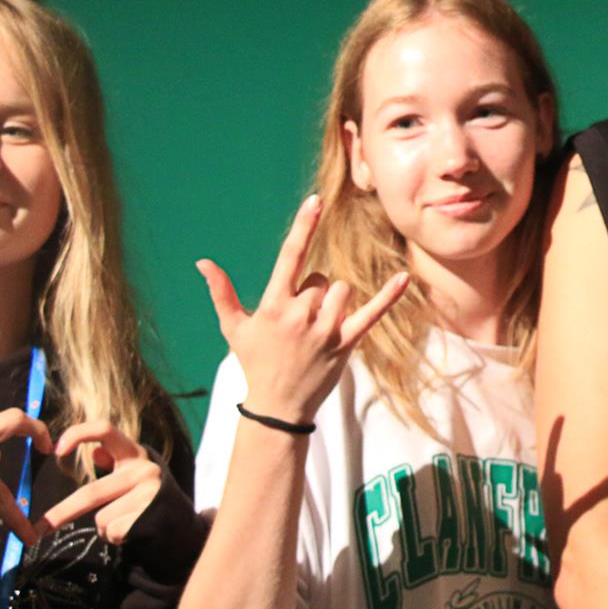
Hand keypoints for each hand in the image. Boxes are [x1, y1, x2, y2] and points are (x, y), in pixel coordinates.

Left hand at [32, 423, 164, 542]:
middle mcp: (144, 469)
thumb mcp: (135, 476)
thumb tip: (95, 452)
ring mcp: (149, 492)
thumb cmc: (150, 499)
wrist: (183, 527)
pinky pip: (113, 532)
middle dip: (61, 513)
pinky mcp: (151, 516)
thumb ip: (115, 463)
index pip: (105, 429)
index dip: (78, 434)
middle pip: (91, 493)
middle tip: (39, 529)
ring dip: (105, 527)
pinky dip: (115, 538)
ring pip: (101, 518)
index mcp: (135, 454)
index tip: (56, 450)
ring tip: (126, 522)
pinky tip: (132, 532)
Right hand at [198, 195, 410, 425]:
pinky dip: (388, 296)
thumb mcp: (233, 328)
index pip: (290, 255)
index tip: (316, 201)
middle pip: (319, 278)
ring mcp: (325, 329)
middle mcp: (300, 314)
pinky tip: (405, 277)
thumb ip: (221, 293)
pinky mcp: (346, 343)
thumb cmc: (255, 363)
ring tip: (317, 326)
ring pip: (341, 290)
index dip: (304, 226)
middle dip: (312, 293)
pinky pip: (372, 314)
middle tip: (298, 322)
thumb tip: (203, 261)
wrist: (277, 407)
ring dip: (333, 301)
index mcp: (274, 305)